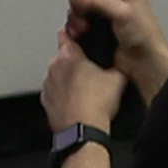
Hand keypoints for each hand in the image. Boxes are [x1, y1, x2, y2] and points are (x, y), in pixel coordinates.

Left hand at [37, 11, 122, 136]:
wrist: (83, 132)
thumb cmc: (96, 104)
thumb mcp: (117, 79)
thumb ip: (116, 65)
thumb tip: (121, 63)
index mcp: (68, 56)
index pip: (66, 35)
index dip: (74, 35)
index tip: (79, 37)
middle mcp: (53, 68)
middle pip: (63, 58)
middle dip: (74, 62)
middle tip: (90, 72)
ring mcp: (47, 86)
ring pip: (58, 76)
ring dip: (67, 80)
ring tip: (85, 92)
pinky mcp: (46, 103)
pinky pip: (55, 94)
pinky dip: (63, 96)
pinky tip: (77, 104)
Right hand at [75, 0, 167, 104]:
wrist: (143, 65)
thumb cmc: (145, 37)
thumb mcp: (122, 11)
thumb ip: (97, 0)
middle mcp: (113, 1)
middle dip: (79, 6)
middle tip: (82, 14)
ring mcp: (104, 18)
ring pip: (79, 11)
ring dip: (76, 19)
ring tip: (83, 27)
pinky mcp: (97, 32)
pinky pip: (79, 26)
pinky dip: (76, 30)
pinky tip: (81, 34)